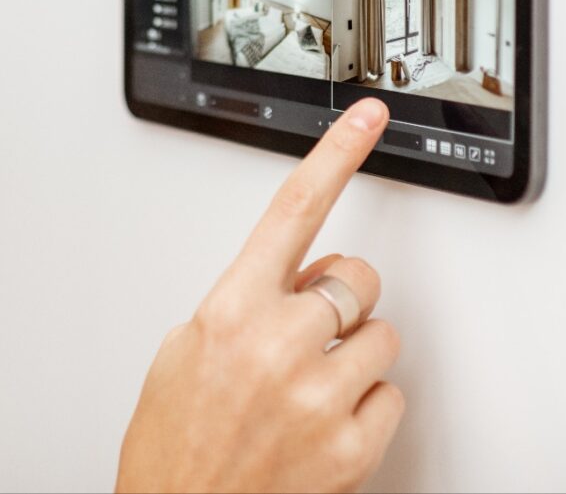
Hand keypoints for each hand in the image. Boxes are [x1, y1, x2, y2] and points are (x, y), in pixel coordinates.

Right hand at [116, 99, 403, 492]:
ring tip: (309, 388)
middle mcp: (279, 345)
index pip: (294, 210)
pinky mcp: (351, 447)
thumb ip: (241, 302)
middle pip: (357, 277)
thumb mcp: (182, 351)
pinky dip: (366, 408)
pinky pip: (391, 396)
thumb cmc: (174, 444)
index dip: (337, 154)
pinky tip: (324, 423)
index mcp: (231, 310)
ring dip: (354, 355)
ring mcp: (320, 397)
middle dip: (342, 297)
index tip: (370, 118)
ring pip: (381, 338)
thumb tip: (293, 282)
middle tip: (311, 331)